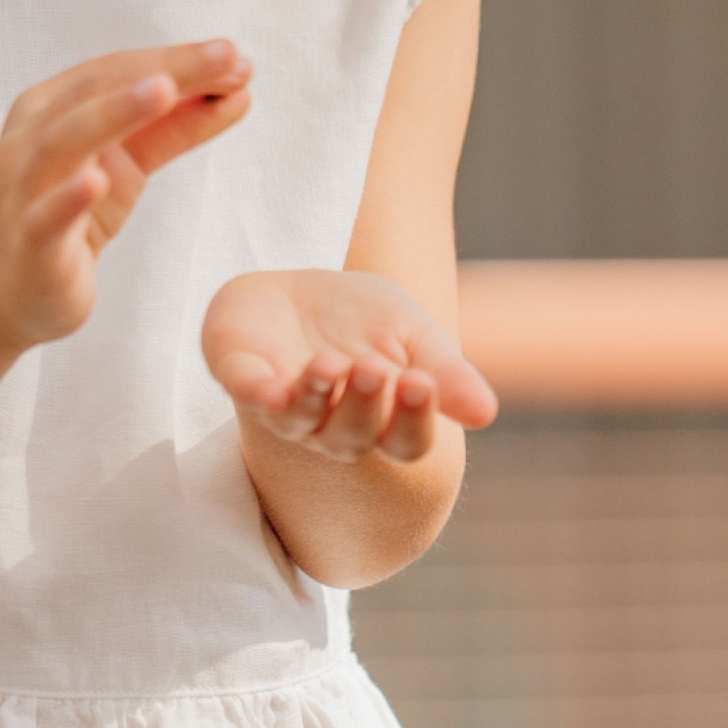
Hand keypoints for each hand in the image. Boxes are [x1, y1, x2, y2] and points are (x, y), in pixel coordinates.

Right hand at [0, 40, 252, 347]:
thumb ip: (176, 127)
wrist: (3, 287)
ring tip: (165, 90)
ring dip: (115, 111)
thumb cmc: (69, 213)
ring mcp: (25, 187)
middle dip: (165, 69)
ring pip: (66, 140)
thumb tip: (241, 90)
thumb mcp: (129, 165)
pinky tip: (97, 182)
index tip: (236, 57)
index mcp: (56, 107)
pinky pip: (46, 215)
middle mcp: (34, 136)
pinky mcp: (29, 241)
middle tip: (227, 57)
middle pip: (99, 90)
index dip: (179, 59)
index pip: (120, 70)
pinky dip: (69, 196)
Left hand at [202, 268, 496, 464]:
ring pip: (298, 423)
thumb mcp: (413, 332)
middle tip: (373, 368)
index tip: (422, 382)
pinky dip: (260, 395)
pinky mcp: (241, 378)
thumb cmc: (363, 319)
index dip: (412, 420)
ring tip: (329, 365)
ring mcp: (283, 407)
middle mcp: (330, 426)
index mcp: (380, 419)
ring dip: (315, 398)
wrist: (299, 286)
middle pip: (349, 439)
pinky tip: (275, 387)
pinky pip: (248, 397)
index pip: (403, 441)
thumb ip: (445, 371)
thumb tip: (485, 414)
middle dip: (363, 405)